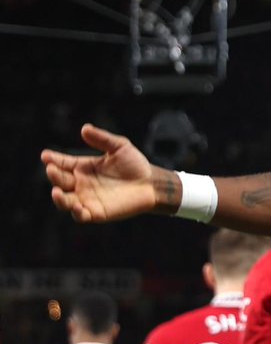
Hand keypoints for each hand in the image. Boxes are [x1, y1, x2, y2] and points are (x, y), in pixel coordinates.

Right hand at [42, 124, 166, 221]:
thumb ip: (102, 139)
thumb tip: (84, 128)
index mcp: (83, 167)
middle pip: (60, 181)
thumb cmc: (135, 164)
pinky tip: (76, 206)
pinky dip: (76, 213)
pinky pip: (81, 215)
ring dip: (59, 198)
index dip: (52, 159)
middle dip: (54, 175)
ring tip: (56, 191)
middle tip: (52, 169)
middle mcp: (81, 183)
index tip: (46, 156)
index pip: (62, 163)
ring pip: (65, 201)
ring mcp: (87, 199)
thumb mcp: (119, 147)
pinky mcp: (97, 213)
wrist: (152, 183)